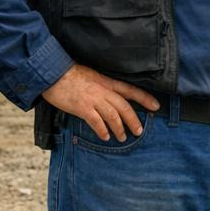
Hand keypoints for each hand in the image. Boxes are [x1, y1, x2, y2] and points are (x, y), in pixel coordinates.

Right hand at [41, 64, 159, 140]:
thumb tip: (111, 96)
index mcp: (107, 81)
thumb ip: (103, 85)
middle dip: (134, 120)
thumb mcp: (93, 76)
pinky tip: (105, 137)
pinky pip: (96, 122)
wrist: (54, 72)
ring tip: (122, 138)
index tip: (156, 106)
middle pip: (124, 106)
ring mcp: (93, 99)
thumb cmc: (71, 74)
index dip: (144, 98)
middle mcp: (103, 90)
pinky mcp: (82, 108)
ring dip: (119, 129)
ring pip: (113, 116)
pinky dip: (103, 131)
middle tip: (139, 131)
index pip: (130, 90)